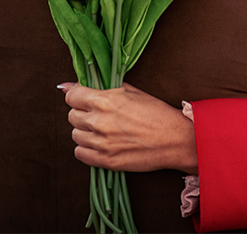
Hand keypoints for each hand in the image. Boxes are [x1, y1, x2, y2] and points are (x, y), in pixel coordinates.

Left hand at [60, 83, 197, 172]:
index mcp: (105, 101)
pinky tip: (101, 143)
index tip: (82, 98)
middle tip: (99, 114)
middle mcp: (99, 121)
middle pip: (72, 116)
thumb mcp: (132, 92)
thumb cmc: (157, 113)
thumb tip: (72, 85)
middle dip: (82, 113)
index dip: (77, 96)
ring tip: (103, 130)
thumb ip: (104, 88)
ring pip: (75, 135)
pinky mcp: (104, 160)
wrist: (175, 139)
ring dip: (85, 131)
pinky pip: (80, 153)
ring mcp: (100, 143)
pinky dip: (87, 148)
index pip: (72, 97)